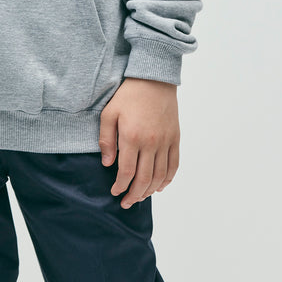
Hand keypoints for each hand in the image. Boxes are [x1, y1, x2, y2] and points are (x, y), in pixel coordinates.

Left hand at [98, 78, 179, 207]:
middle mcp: (151, 142)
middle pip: (144, 178)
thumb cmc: (128, 95)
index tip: (114, 192)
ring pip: (160, 176)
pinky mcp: (175, 138)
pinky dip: (168, 179)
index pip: (127, 171)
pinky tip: (160, 186)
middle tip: (126, 202)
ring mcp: (165, 141)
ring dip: (150, 191)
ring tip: (140, 197)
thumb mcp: (109, 113)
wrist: (154, 79)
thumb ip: (106, 140)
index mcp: (132, 137)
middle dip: (134, 194)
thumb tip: (107, 164)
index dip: (120, 186)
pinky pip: (174, 165)